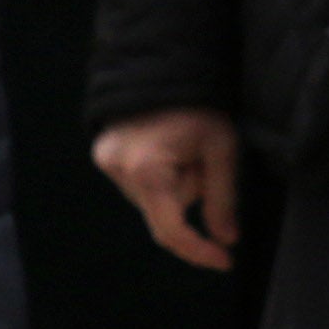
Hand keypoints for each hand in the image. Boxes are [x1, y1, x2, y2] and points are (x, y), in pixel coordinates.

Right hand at [91, 107, 241, 270]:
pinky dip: (157, 179)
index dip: (200, 252)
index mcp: (148, 169)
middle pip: (163, 216)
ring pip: (151, 202)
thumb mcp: (221, 148)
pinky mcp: (103, 155)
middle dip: (190, 198)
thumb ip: (223, 198)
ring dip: (174, 188)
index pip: (172, 231)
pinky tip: (166, 151)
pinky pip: (138, 186)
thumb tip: (226, 239)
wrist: (161, 66)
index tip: (225, 261)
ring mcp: (107, 162)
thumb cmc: (196, 105)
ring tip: (183, 150)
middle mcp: (120, 170)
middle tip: (204, 163)